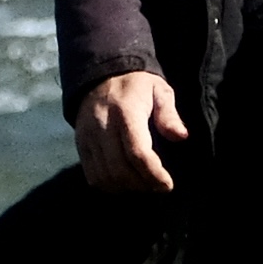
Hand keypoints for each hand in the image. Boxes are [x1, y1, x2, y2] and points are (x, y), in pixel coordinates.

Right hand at [71, 69, 186, 193]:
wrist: (100, 76)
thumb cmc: (136, 86)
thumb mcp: (159, 90)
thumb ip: (169, 113)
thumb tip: (181, 136)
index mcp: (125, 111)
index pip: (137, 152)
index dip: (153, 174)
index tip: (167, 185)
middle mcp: (103, 126)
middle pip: (119, 169)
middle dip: (142, 184)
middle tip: (158, 186)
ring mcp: (88, 137)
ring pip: (105, 176)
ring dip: (126, 187)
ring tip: (143, 184)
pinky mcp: (81, 146)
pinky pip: (92, 176)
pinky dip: (109, 186)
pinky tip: (125, 182)